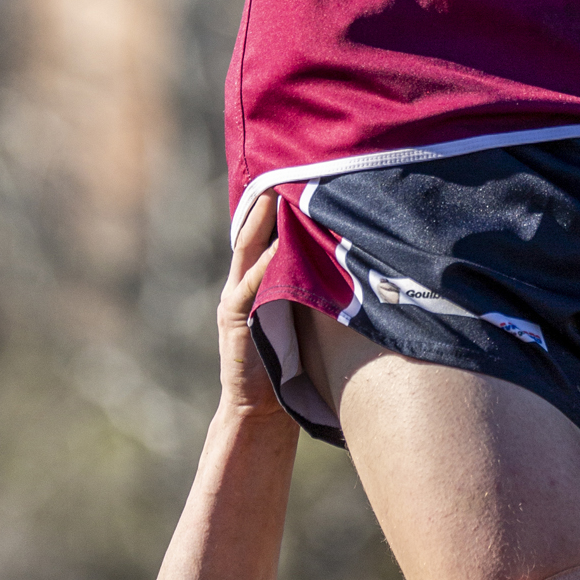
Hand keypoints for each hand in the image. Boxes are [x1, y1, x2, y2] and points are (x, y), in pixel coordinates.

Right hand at [218, 193, 284, 419]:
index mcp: (255, 281)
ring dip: (262, 224)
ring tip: (277, 197)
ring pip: (248, 251)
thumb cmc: (287, 361)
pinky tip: (278, 248)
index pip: (262, 234)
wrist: (259, 407)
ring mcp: (235, 299)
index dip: (274, 206)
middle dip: (264, 203)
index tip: (292, 176)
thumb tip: (344, 259)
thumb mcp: (295, 316)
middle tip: (283, 172)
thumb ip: (305, 288)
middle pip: (252, 233)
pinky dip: (264, 265)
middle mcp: (241, 283)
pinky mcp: (236, 319)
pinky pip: (250, 285)